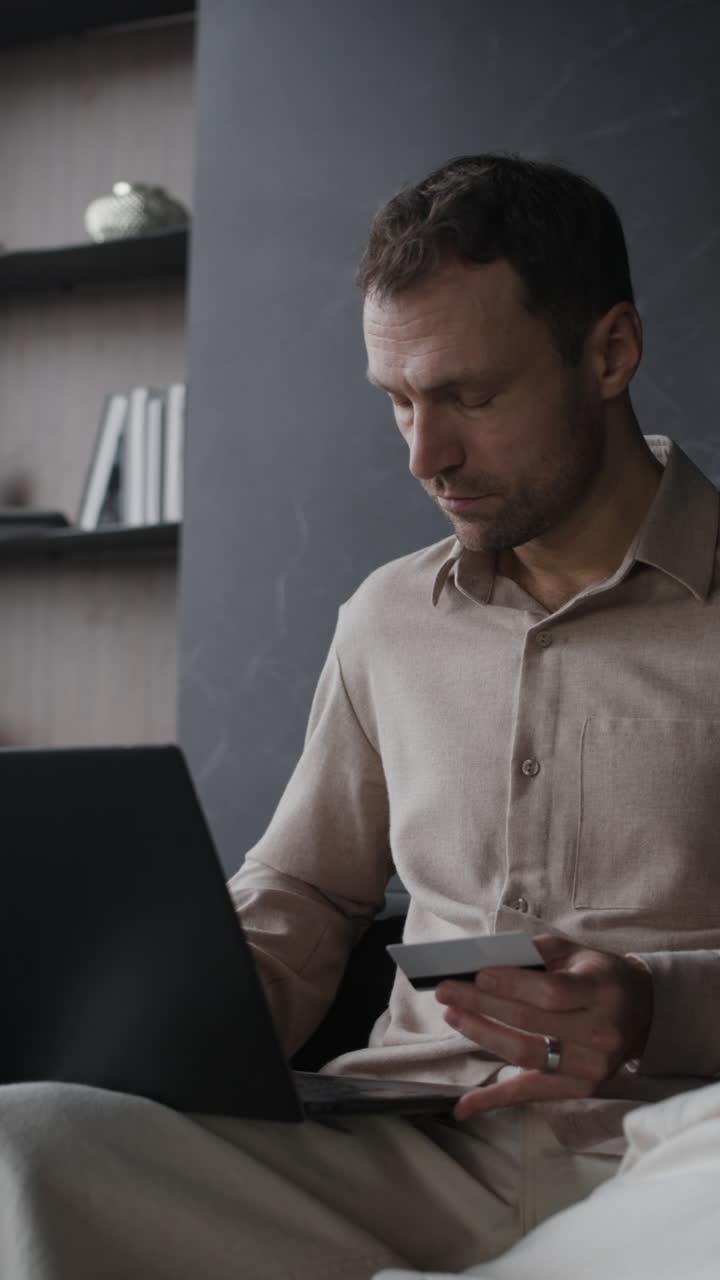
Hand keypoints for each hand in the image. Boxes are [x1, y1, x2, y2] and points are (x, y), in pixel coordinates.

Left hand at [435, 934, 652, 1120]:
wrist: (644, 1011)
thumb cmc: (600, 976)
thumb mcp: (577, 952)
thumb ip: (536, 952)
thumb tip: (486, 960)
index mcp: (602, 991)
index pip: (551, 992)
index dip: (511, 985)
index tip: (476, 975)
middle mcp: (601, 1032)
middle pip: (531, 1022)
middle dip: (482, 1005)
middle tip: (446, 992)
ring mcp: (592, 1066)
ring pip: (526, 1055)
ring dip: (483, 1037)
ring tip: (453, 1016)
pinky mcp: (581, 1088)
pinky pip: (531, 1093)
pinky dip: (494, 1100)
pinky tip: (463, 1106)